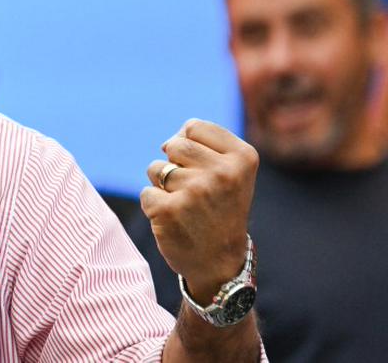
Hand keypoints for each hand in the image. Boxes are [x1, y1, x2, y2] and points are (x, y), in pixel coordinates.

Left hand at [141, 119, 257, 303]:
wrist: (220, 262)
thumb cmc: (220, 209)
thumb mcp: (231, 172)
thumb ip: (205, 145)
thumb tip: (169, 140)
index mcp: (243, 157)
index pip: (193, 127)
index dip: (190, 147)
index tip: (205, 170)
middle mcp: (222, 172)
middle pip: (173, 144)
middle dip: (174, 164)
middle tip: (193, 191)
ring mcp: (196, 191)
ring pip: (156, 168)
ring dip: (163, 186)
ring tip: (186, 206)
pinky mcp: (170, 210)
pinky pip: (146, 192)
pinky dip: (154, 206)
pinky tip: (175, 221)